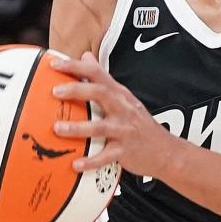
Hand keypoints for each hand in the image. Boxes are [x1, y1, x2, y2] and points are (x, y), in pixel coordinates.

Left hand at [50, 53, 180, 177]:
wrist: (166, 151)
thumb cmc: (139, 124)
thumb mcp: (125, 98)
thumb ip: (104, 80)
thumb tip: (86, 57)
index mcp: (119, 94)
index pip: (97, 73)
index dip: (76, 66)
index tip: (54, 64)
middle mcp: (123, 108)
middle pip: (100, 93)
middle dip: (77, 90)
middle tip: (55, 91)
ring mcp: (125, 129)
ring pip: (100, 126)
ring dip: (78, 128)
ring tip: (58, 128)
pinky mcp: (125, 150)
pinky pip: (106, 156)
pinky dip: (91, 161)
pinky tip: (75, 164)